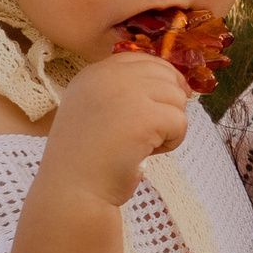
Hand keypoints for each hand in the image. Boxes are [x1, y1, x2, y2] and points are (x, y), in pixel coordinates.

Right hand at [41, 50, 192, 208]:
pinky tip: (148, 153)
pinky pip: (180, 121)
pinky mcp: (144, 116)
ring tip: (143, 144)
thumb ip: (124, 91)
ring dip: (169, 125)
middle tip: (150, 132)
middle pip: (166, 75)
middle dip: (167, 104)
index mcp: (93, 73)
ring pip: (177, 97)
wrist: (72, 193)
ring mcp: (125, 94)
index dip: (161, 80)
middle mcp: (107, 76)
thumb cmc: (88, 159)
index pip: (144, 59)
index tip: (159, 106)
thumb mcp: (97, 111)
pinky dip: (172, 141)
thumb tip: (176, 83)